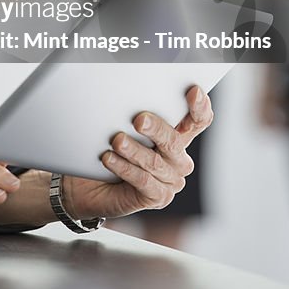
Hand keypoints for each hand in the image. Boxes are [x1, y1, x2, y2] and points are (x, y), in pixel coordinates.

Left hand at [63, 86, 212, 220]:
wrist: (89, 184)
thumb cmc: (108, 148)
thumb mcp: (121, 126)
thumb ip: (133, 112)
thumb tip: (127, 95)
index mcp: (177, 135)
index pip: (198, 120)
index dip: (200, 106)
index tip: (193, 91)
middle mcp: (178, 158)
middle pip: (175, 141)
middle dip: (157, 129)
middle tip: (139, 119)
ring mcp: (171, 180)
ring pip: (156, 162)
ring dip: (134, 150)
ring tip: (116, 141)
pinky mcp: (158, 197)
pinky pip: (143, 181)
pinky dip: (125, 168)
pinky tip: (109, 159)